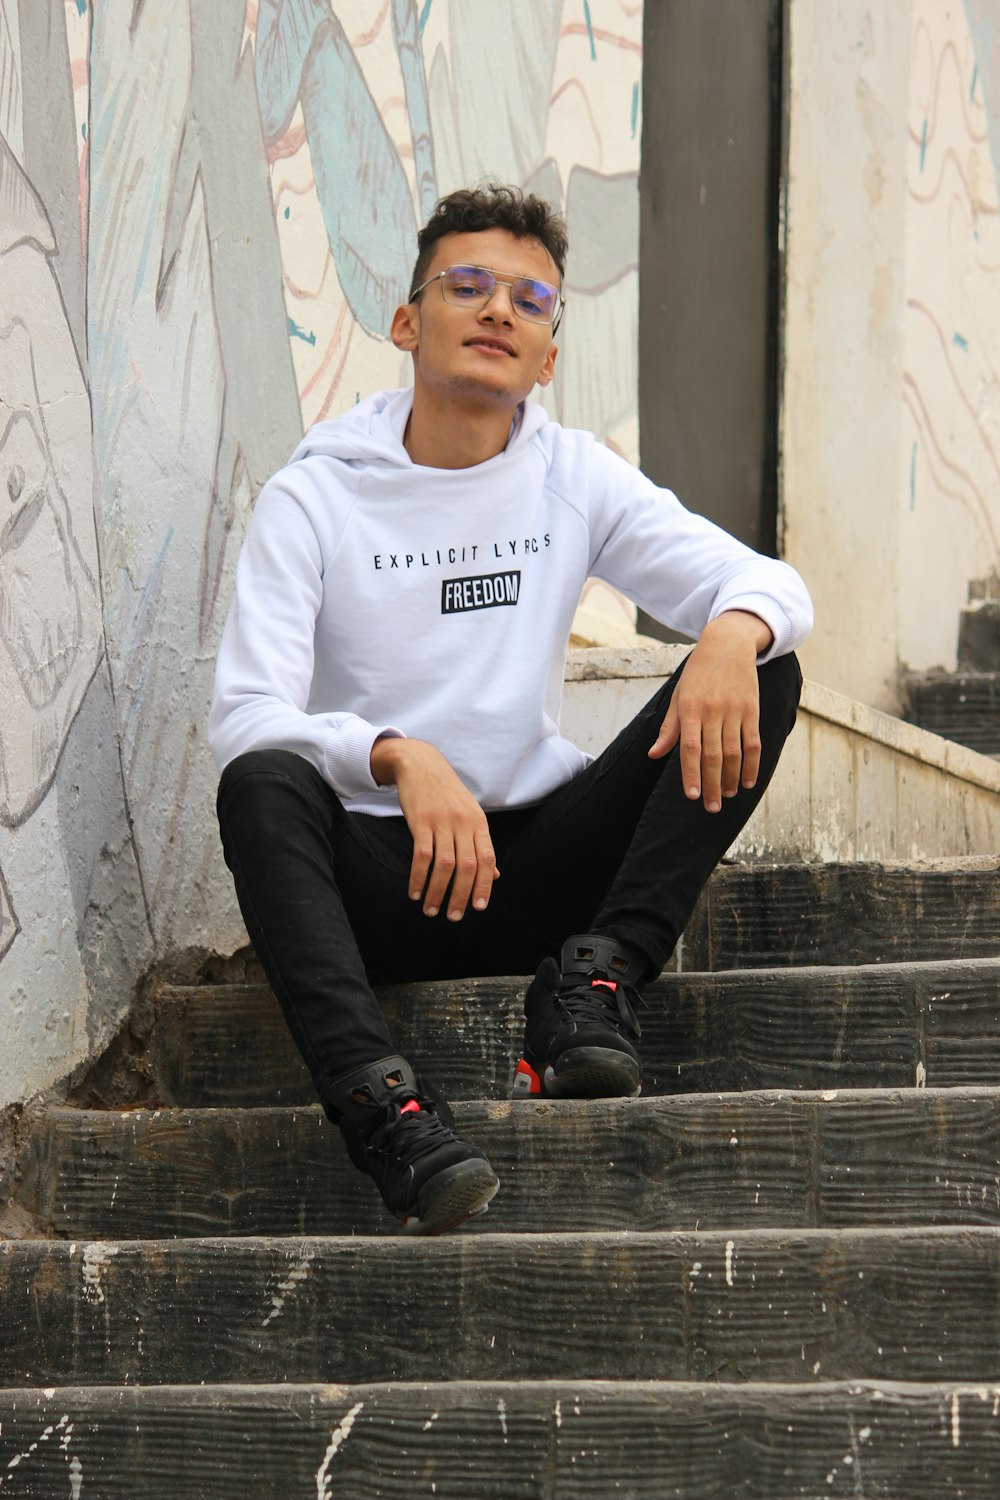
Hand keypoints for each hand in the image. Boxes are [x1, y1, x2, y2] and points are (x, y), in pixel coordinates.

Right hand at [370, 737, 498, 918]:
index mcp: (479, 823)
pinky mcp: (420, 821)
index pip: (487, 859)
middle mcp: (463, 823)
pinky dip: (418, 877)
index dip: (484, 885)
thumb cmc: (447, 794)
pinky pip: (422, 855)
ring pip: (444, 865)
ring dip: (437, 891)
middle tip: (454, 916)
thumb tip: (494, 875)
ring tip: (431, 910)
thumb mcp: (470, 815)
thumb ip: (481, 844)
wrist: (421, 764)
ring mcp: (442, 822)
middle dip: (461, 895)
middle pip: (468, 866)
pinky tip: (415, 892)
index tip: (478, 907)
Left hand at [648, 611, 772, 812]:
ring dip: (731, 778)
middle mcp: (712, 711)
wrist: (727, 644)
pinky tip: (747, 781)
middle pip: (713, 756)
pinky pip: (753, 742)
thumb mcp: (678, 696)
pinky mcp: (752, 710)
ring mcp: (734, 711)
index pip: (689, 749)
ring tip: (726, 796)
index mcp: (690, 709)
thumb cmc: (698, 673)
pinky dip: (752, 764)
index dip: (691, 774)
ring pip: (734, 752)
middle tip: (710, 807)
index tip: (691, 796)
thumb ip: (669, 727)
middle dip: (711, 785)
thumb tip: (654, 754)